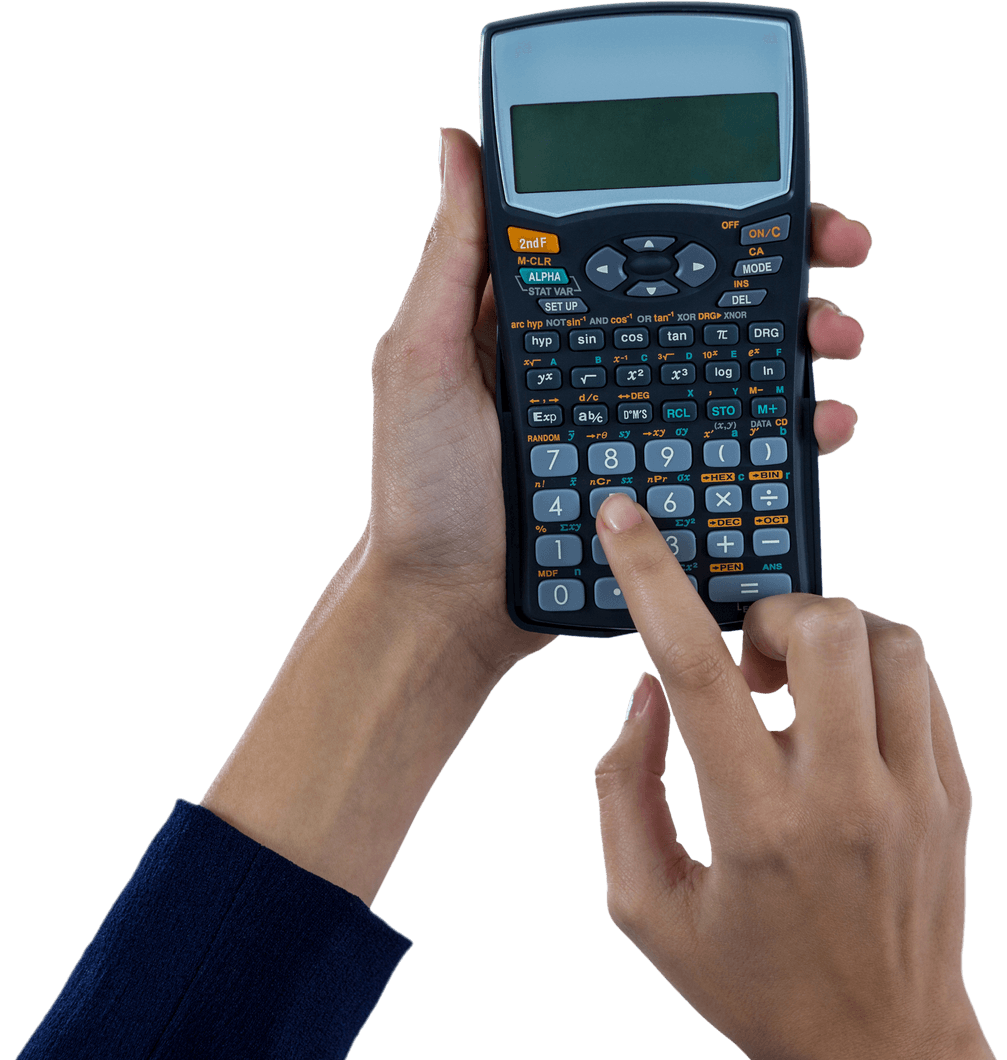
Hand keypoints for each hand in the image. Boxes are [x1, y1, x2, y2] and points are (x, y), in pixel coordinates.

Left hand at [198, 128, 875, 909]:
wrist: (449, 605)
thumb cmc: (422, 488)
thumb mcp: (420, 358)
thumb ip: (452, 261)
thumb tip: (459, 150)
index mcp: (543, 322)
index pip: (632, 245)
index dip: (701, 212)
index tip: (770, 198)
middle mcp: (594, 363)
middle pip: (699, 298)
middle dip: (776, 271)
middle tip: (838, 255)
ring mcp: (628, 421)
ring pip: (729, 365)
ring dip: (797, 342)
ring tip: (836, 339)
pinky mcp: (654, 478)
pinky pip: (730, 442)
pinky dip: (783, 428)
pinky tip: (818, 423)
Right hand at [592, 494, 1001, 1059]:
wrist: (880, 1055)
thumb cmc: (750, 981)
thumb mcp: (646, 904)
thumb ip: (624, 787)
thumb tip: (646, 693)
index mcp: (754, 824)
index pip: (697, 669)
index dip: (652, 579)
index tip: (626, 517)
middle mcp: (844, 798)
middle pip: (822, 627)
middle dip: (768, 612)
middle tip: (747, 660)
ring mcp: (915, 794)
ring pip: (889, 638)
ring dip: (828, 634)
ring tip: (798, 685)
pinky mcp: (954, 794)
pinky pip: (922, 681)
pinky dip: (871, 669)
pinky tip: (841, 716)